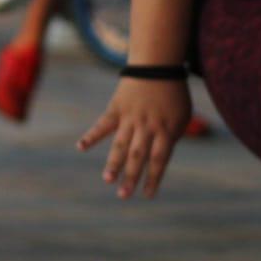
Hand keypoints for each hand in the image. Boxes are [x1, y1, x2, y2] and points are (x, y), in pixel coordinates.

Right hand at [79, 77, 191, 199]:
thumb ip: (170, 137)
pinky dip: (91, 135)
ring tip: (107, 179)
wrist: (157, 65)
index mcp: (165, 130)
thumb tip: (157, 157)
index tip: (147, 195)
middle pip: (138, 155)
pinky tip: (80, 147)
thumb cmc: (173, 93)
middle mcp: (147, 126)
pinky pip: (102, 124)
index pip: (159, 160)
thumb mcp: (180, 117)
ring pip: (120, 143)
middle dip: (131, 176)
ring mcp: (130, 117)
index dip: (153, 178)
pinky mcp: (116, 108)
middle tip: (123, 195)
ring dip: (113, 162)